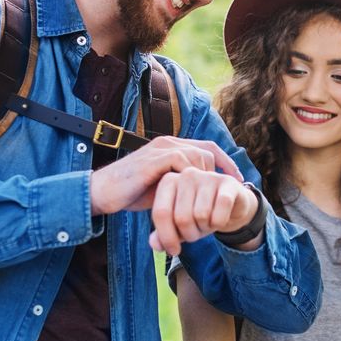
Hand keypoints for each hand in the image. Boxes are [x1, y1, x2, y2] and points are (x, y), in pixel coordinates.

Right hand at [89, 135, 242, 217]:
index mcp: (171, 147)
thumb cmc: (130, 193)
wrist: (102, 193)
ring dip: (206, 179)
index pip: (207, 147)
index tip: (238, 180)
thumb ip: (182, 184)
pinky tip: (194, 197)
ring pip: (197, 156)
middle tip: (227, 192)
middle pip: (207, 150)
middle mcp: (168, 142)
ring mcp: (160, 148)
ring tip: (210, 198)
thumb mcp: (163, 187)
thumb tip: (203, 196)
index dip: (225, 162)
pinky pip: (183, 163)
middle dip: (220, 172)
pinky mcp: (154, 158)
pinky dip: (192, 179)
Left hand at [147, 169, 259, 254]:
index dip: (167, 237)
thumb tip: (155, 245)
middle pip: (181, 217)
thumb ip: (163, 235)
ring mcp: (208, 176)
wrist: (231, 204)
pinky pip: (219, 213)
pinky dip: (219, 224)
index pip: (160, 213)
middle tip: (196, 234)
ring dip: (205, 229)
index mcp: (169, 181)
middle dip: (190, 234)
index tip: (174, 251)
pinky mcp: (228, 183)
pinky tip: (221, 219)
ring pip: (201, 216)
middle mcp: (187, 174)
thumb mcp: (179, 226)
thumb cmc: (201, 213)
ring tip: (208, 223)